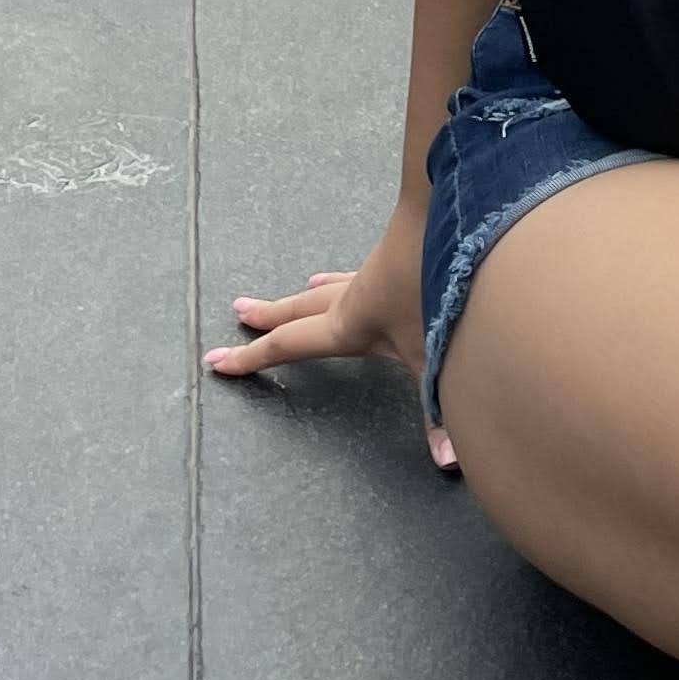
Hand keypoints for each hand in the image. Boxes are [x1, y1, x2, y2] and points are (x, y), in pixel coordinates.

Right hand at [203, 201, 455, 473]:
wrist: (461, 218)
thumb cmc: (442, 289)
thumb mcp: (437, 359)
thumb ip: (439, 414)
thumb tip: (451, 461)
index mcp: (347, 324)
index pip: (290, 344)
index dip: (252, 357)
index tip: (217, 360)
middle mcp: (353, 297)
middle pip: (301, 308)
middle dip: (270, 315)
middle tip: (240, 310)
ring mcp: (377, 272)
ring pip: (335, 284)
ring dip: (313, 292)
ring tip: (303, 287)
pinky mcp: (401, 255)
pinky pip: (365, 271)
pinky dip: (353, 276)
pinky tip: (370, 270)